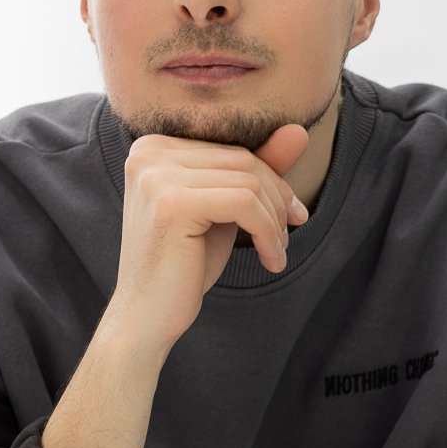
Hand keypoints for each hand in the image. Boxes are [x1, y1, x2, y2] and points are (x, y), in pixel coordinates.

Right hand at [109, 123, 310, 354]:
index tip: (291, 217)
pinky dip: (267, 232)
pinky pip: (244, 202)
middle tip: (286, 238)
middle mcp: (148, 152)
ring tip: (277, 252)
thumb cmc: (184, 264)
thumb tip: (299, 131)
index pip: (233, 151)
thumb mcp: (223, 210)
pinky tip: (272, 260)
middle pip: (243, 161)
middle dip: (277, 200)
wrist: (147, 317)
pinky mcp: (170, 203)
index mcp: (153, 147)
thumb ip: (255, 170)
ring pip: (249, 181)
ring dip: (274, 221)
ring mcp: (155, 175)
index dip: (272, 182)